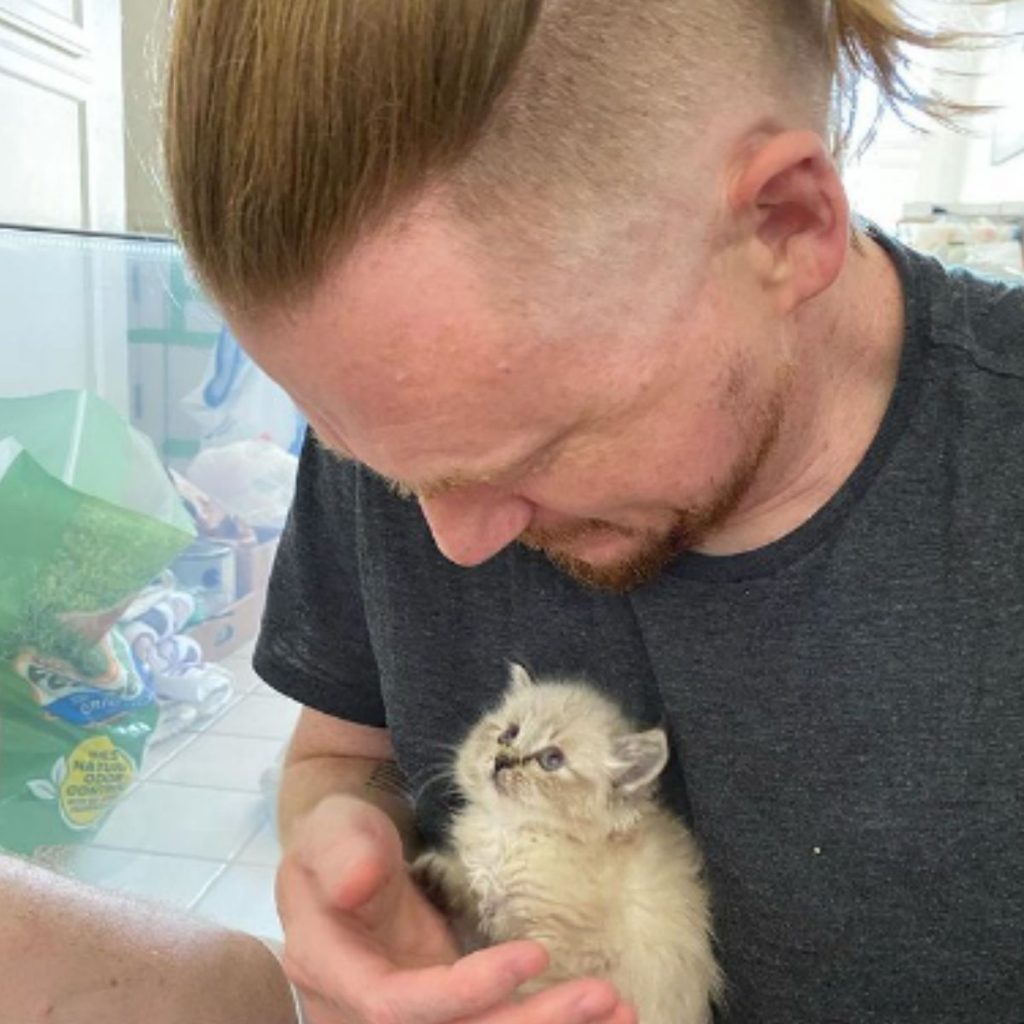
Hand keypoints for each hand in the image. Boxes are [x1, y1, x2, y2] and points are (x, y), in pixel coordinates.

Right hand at [276, 795, 634, 1023]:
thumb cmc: (340, 836)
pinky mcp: (448, 1013)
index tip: (535, 953)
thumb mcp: (332, 827)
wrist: (349, 856)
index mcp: (333, 971)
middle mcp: (370, 1010)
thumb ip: (341, 851)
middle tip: (605, 997)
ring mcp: (414, 1016)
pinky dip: (548, 1023)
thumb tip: (356, 884)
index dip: (467, 990)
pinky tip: (604, 1017)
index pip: (398, 1005)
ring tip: (622, 1010)